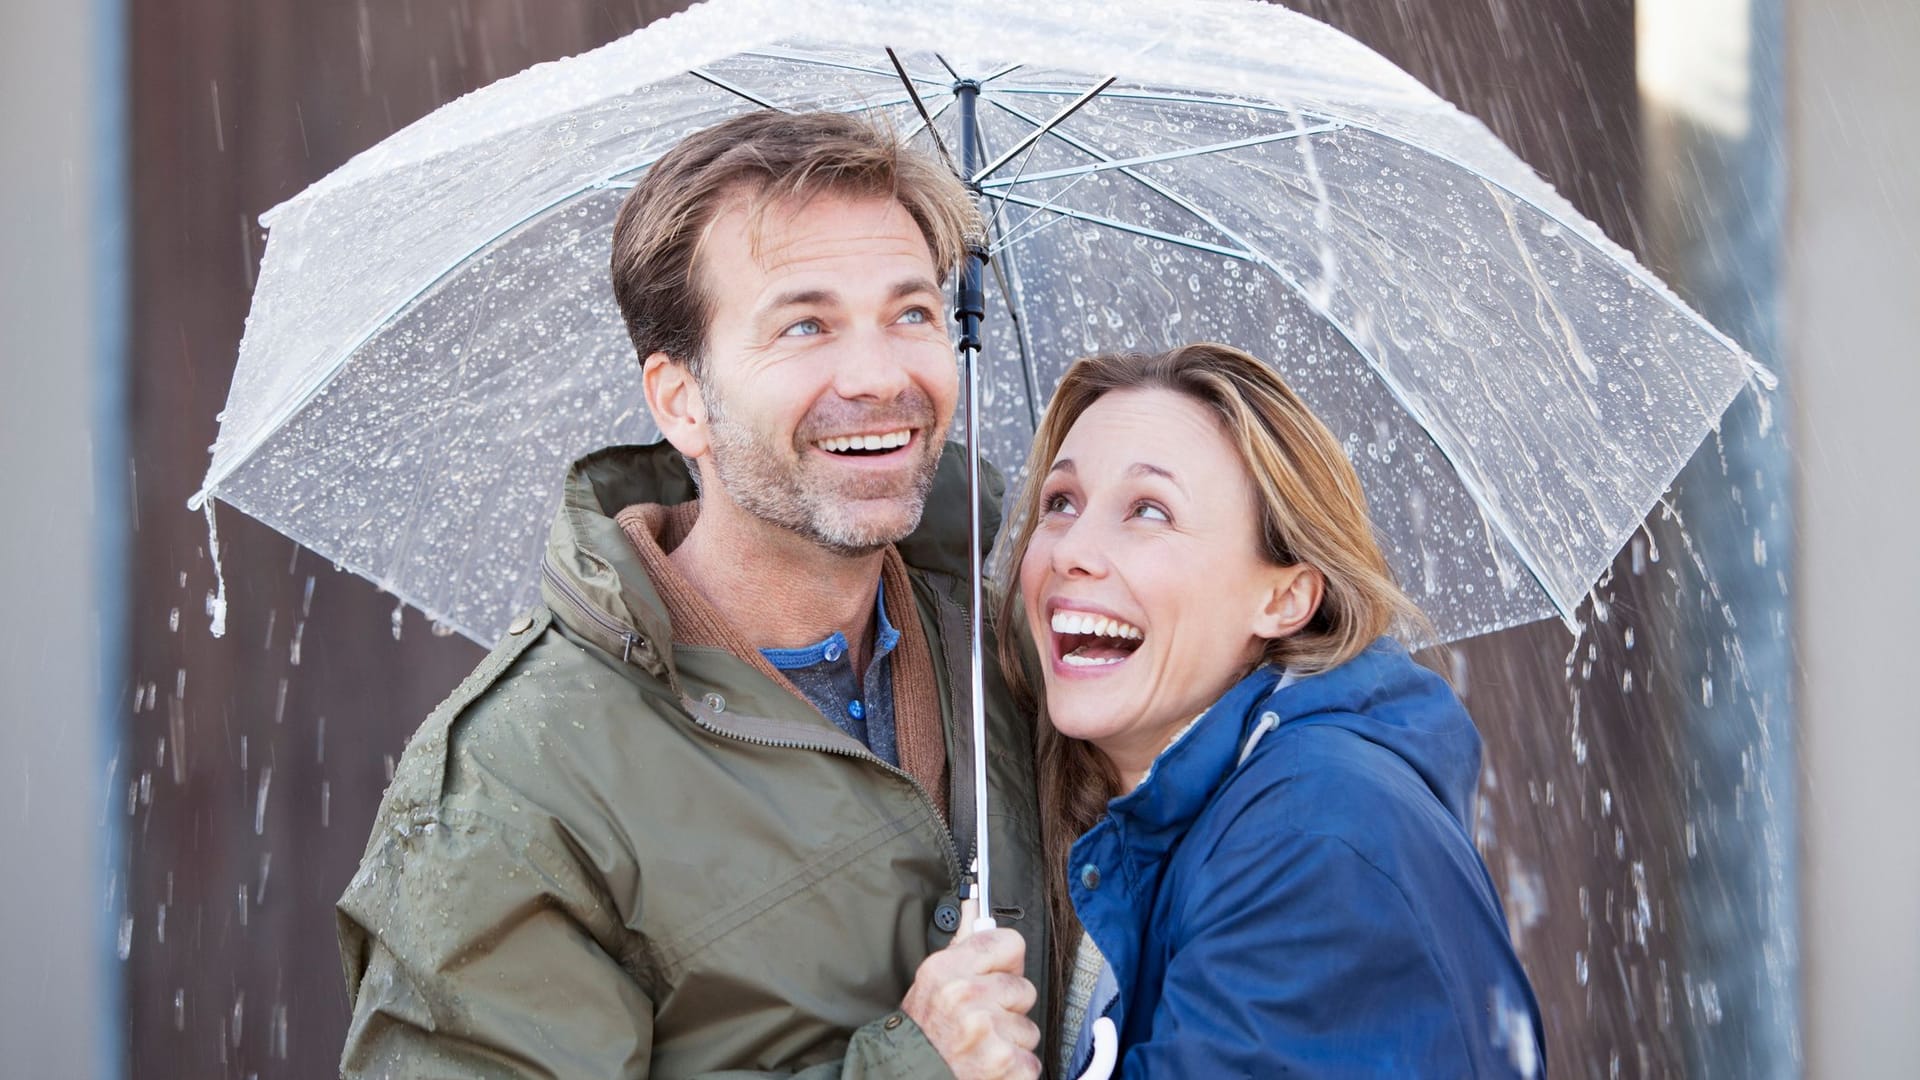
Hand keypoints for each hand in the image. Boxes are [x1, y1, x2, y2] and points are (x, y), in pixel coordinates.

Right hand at [901, 899, 1040, 1079]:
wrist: (908, 1077)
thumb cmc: (922, 1033)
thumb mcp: (933, 982)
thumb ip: (963, 945)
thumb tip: (975, 905)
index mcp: (948, 969)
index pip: (1012, 944)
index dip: (1006, 965)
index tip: (995, 978)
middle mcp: (966, 996)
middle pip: (1025, 989)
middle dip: (1008, 1009)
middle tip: (979, 1023)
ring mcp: (987, 1031)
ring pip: (1029, 1028)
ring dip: (1010, 1041)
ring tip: (981, 1047)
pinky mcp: (1005, 1064)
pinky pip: (1031, 1061)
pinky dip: (1014, 1069)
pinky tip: (988, 1066)